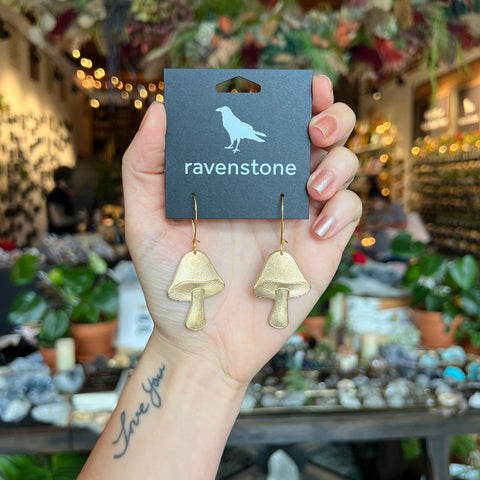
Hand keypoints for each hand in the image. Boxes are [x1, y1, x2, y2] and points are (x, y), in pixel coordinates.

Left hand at [122, 75, 360, 388]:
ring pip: (346, 165)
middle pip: (325, 134)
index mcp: (241, 174)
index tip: (298, 85)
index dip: (295, 97)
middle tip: (312, 127)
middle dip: (332, 116)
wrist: (202, 339)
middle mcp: (276, 188)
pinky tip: (316, 230)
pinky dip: (343, 209)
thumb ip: (144, 167)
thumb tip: (159, 110)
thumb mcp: (145, 222)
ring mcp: (302, 216)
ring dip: (340, 161)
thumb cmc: (173, 282)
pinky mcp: (323, 248)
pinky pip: (350, 212)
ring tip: (311, 183)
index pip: (276, 121)